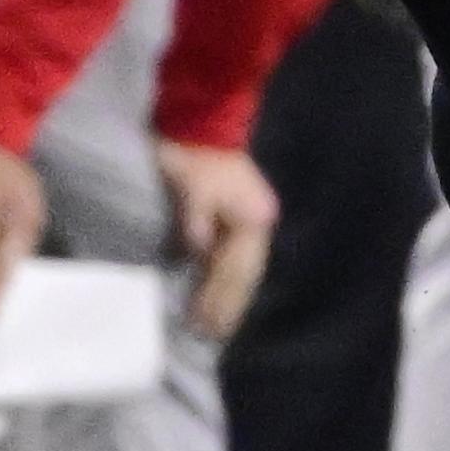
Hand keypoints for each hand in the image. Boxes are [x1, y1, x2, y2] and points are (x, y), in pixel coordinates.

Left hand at [154, 139, 281, 339]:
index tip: (204, 325)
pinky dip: (224, 275)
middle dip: (229, 304)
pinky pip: (234, 255)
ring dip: (229, 294)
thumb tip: (198, 250)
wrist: (199, 115)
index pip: (236, 269)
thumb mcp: (191, 183)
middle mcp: (257, 221)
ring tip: (215, 322)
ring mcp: (250, 216)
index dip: (220, 299)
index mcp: (251, 217)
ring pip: (243, 266)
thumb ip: (196, 217)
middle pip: (245, 273)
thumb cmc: (191, 151)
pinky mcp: (237, 213)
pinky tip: (214, 288)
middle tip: (211, 335)